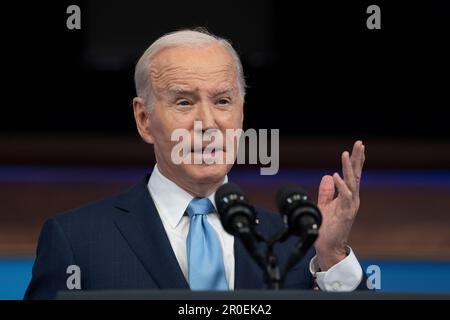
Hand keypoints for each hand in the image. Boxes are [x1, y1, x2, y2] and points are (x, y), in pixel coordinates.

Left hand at [314, 141, 365, 270]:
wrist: (327, 245)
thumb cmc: (327, 226)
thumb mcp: (325, 204)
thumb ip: (326, 191)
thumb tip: (328, 175)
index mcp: (348, 195)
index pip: (353, 174)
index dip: (355, 160)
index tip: (358, 146)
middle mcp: (352, 198)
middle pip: (356, 174)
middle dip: (358, 158)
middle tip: (359, 143)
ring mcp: (350, 205)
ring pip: (351, 182)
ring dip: (349, 167)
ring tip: (346, 154)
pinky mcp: (346, 213)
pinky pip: (344, 196)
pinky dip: (340, 185)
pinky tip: (336, 175)